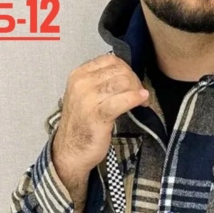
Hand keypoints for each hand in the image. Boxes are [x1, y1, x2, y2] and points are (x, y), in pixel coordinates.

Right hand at [53, 52, 150, 175]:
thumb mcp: (86, 97)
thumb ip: (101, 83)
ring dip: (137, 90)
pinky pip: (122, 100)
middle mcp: (82, 83)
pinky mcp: (98, 114)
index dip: (128, 70)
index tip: (134, 83)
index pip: (110, 60)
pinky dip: (135, 98)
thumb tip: (126, 76)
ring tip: (142, 102)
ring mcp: (88, 98)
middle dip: (135, 80)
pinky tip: (142, 101)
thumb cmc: (82, 126)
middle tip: (141, 95)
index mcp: (79, 75)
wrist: (70, 151)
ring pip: (123, 82)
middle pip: (119, 70)